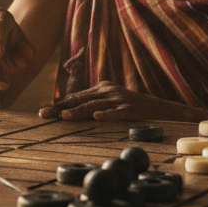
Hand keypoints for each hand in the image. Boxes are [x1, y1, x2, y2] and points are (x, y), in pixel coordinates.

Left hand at [38, 81, 206, 121]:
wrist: (165, 111)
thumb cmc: (135, 111)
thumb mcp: (112, 105)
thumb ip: (94, 106)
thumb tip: (71, 115)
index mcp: (103, 88)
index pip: (76, 97)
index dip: (58, 104)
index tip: (42, 112)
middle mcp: (109, 91)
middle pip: (80, 99)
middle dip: (60, 107)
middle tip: (43, 114)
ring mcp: (121, 99)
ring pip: (95, 105)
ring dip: (78, 111)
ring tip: (63, 116)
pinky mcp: (133, 109)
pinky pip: (117, 112)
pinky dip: (107, 114)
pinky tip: (97, 118)